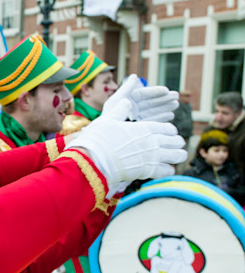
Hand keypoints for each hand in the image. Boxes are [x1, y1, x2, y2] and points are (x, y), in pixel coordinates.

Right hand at [68, 100, 186, 190]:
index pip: (168, 128)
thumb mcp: (108, 119)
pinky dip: (168, 170)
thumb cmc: (98, 139)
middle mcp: (152, 141)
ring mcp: (152, 157)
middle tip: (176, 144)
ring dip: (178, 155)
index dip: (170, 130)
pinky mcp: (148, 171)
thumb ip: (120, 110)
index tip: (169, 132)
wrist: (94, 160)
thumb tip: (126, 101)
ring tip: (178, 156)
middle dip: (177, 142)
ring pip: (176, 156)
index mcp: (145, 128)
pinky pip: (167, 171)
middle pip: (175, 141)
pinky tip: (166, 169)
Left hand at [102, 74, 178, 122]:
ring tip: (175, 105)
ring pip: (153, 111)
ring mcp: (137, 119)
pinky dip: (161, 118)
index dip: (155, 91)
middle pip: (150, 102)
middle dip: (163, 99)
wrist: (107, 137)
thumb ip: (126, 88)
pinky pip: (152, 121)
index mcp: (127, 100)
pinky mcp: (140, 128)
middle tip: (176, 96)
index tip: (166, 90)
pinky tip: (170, 115)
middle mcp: (133, 109)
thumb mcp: (117, 100)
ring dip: (165, 107)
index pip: (144, 94)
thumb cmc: (109, 116)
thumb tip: (134, 75)